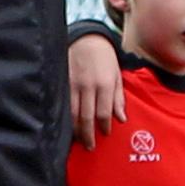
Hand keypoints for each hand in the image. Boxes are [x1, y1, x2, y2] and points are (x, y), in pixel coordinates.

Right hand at [67, 31, 124, 145]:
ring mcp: (74, 84)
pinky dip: (65, 117)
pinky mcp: (63, 82)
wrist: (86, 39)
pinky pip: (64, 104)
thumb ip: (119, 98)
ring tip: (78, 140)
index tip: (105, 134)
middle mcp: (89, 86)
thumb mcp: (118, 76)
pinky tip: (67, 125)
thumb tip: (122, 119)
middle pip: (87, 117)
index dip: (104, 126)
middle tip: (90, 146)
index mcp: (105, 84)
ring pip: (73, 113)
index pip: (104, 112)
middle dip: (88, 134)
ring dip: (75, 129)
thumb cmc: (105, 58)